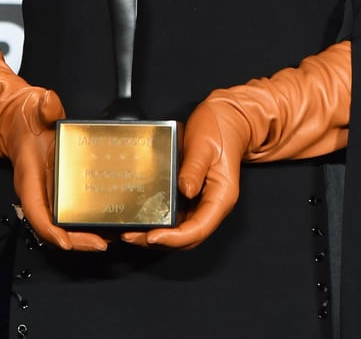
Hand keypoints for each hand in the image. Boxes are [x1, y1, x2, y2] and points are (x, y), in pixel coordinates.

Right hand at [0, 14, 108, 251]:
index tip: (64, 241)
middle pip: (53, 227)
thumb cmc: (28, 121)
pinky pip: (71, 215)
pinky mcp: (60, 193)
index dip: (49, 230)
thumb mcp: (35, 109)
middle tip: (101, 243)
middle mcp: (39, 192)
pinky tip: (108, 223)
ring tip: (111, 237)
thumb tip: (49, 102)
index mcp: (29, 178)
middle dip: (75, 241)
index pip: (36, 211)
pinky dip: (87, 224)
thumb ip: (44, 107)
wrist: (22, 124)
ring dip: (84, 236)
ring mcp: (50, 195)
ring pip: (64, 226)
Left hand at [121, 98, 250, 249]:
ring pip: (181, 229)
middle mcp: (213, 205)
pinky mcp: (192, 195)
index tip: (152, 237)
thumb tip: (185, 190)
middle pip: (188, 236)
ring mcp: (202, 201)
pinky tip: (143, 216)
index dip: (174, 238)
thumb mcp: (204, 145)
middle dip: (160, 241)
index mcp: (221, 197)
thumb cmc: (218, 129)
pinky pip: (177, 215)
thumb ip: (194, 168)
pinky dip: (160, 220)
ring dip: (158, 234)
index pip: (198, 229)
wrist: (227, 119)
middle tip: (133, 236)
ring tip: (132, 231)